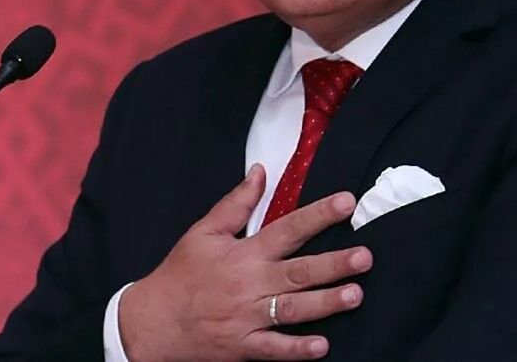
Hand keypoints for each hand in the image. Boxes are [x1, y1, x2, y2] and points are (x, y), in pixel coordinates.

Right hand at [118, 164, 371, 361]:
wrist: (152, 323)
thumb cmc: (180, 274)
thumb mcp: (203, 232)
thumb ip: (236, 203)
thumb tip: (260, 171)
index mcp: (244, 253)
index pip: (288, 228)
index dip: (319, 214)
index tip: (347, 202)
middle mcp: (250, 284)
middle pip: (299, 271)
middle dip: (334, 264)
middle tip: (365, 257)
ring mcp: (248, 317)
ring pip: (293, 310)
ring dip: (325, 303)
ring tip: (355, 295)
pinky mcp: (244, 346)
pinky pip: (274, 349)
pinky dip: (297, 349)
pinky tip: (322, 346)